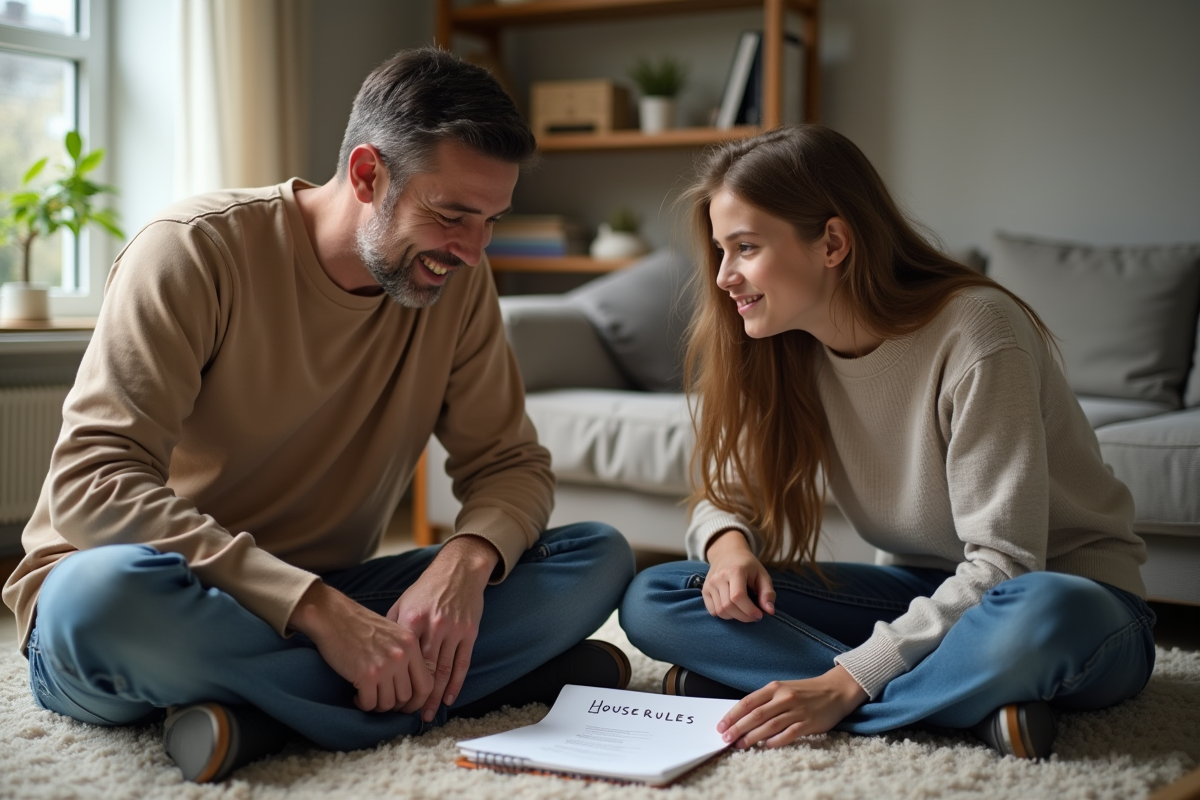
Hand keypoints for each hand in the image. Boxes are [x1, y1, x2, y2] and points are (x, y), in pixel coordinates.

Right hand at [289, 582, 433, 713]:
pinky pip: (370, 703)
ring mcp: (384, 666)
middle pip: (407, 697)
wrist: (332, 616)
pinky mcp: (365, 675)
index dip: (418, 701)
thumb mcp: (393, 633)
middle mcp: (401, 655)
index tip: (406, 706)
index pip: (426, 683)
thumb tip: (410, 684)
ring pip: (389, 703)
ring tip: (368, 696)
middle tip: (382, 702)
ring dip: (378, 706)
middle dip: (395, 706)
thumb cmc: (359, 625)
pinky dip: (363, 704)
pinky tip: (357, 695)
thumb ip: (405, 653)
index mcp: (411, 644)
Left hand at [387, 535, 498, 721]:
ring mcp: (454, 631)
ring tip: (427, 715)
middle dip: (416, 696)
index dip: (397, 681)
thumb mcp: (404, 602)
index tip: (389, 697)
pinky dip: (456, 684)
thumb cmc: (427, 588)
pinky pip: (462, 664)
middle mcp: (434, 626)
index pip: (404, 658)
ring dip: (435, 696)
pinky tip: (448, 699)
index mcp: (413, 619)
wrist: (459, 570)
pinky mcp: (469, 633)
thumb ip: (393, 627)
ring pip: (444, 671)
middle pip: (424, 670)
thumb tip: (379, 653)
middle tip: (407, 715)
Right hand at [703, 529, 775, 621]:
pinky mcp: (705, 590)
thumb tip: (769, 611)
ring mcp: (709, 584)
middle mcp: (719, 577)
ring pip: (720, 611)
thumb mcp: (762, 574)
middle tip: (754, 616)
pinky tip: (733, 610)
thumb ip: (768, 593)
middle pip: (728, 606)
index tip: (759, 615)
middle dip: (744, 616)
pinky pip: (712, 611)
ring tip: (744, 612)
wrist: (727, 553)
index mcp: (735, 571)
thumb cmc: (748, 566)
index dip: (749, 610)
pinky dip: (724, 615)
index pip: (738, 596)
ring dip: (735, 617)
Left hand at [717, 665, 867, 748]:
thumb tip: (744, 717)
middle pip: (756, 715)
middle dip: (738, 727)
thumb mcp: (784, 689)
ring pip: (769, 725)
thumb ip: (766, 700)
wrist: (835, 690)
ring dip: (753, 737)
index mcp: (775, 688)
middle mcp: (784, 698)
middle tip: (726, 738)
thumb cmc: (806, 691)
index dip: (732, 714)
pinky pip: (788, 734)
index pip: (748, 702)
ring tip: (740, 745)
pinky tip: (766, 746)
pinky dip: (775, 741)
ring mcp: (796, 710)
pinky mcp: (808, 723)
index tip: (721, 725)